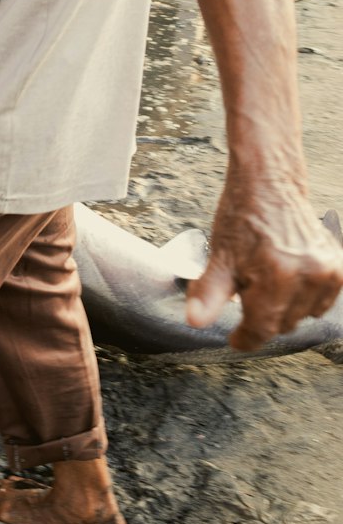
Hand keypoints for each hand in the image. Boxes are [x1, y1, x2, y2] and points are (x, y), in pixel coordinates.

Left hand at [186, 181, 342, 349]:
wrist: (270, 185)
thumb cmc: (242, 219)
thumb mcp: (219, 256)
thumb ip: (209, 294)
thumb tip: (194, 322)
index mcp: (277, 275)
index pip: (262, 329)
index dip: (244, 338)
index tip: (235, 338)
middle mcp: (307, 275)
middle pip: (281, 325)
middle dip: (261, 314)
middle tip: (247, 286)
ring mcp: (327, 272)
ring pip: (302, 316)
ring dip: (283, 307)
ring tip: (268, 277)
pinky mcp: (339, 268)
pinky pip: (321, 303)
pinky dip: (304, 299)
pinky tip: (288, 277)